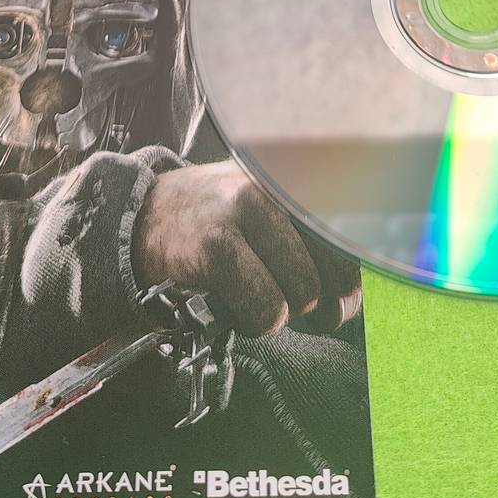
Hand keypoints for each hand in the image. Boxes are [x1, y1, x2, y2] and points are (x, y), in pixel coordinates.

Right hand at [133, 160, 361, 337]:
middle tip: (284, 297)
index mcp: (294, 177)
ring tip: (249, 291)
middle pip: (337, 272)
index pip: (355, 235)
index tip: (340, 297)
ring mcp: (244, 210)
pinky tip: (231, 302)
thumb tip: (347, 303)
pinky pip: (266, 310)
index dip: (351, 279)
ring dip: (278, 310)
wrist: (142, 218)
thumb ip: (312, 243)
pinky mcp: (217, 246)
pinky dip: (252, 321)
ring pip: (302, 294)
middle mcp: (275, 185)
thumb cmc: (214, 223)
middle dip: (314, 300)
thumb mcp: (268, 212)